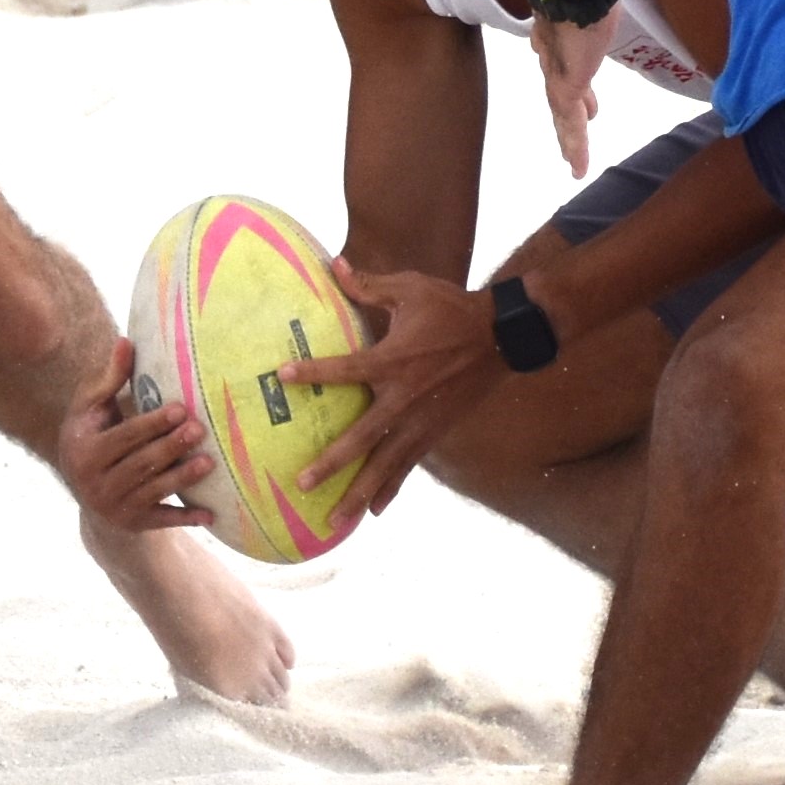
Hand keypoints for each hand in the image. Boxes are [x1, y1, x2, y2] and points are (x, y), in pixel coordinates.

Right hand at [56, 350, 216, 535]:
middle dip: (170, 447)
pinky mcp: (132, 524)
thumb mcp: (92, 409)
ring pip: (153, 491)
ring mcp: (113, 506)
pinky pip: (161, 521)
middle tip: (200, 430)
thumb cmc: (93, 436)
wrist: (86, 493)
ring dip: (182, 478)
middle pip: (140, 463)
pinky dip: (185, 519)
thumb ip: (110, 378)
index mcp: (83, 449)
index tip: (180, 409)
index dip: (152, 424)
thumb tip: (127, 340)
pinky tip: (211, 515)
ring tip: (209, 462)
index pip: (123, 436)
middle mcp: (93, 482)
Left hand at [285, 262, 507, 509]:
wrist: (502, 335)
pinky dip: (391, 488)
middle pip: (362, 438)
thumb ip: (369, 284)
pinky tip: (374, 511)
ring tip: (335, 519)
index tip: (283, 376)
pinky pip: (408, 465)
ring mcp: (421, 421)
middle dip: (332, 463)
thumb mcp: (411, 289)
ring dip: (359, 492)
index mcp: (394, 360)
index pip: (346, 369)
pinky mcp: (435, 432)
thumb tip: (333, 265)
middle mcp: (405, 398)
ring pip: (386, 464)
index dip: (314, 372)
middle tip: (301, 483)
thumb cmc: (452, 308)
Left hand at [525, 12, 613, 178]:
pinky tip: (579, 168)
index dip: (571, 77)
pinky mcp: (567, 87)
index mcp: (557, 32)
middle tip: (576, 132)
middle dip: (568, 112)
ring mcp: (557, 72)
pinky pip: (571, 124)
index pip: (562, 61)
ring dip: (569, 138)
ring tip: (574, 161)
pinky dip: (576, 147)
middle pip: (559, 91)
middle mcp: (552, 55)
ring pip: (562, 114)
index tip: (580, 89)